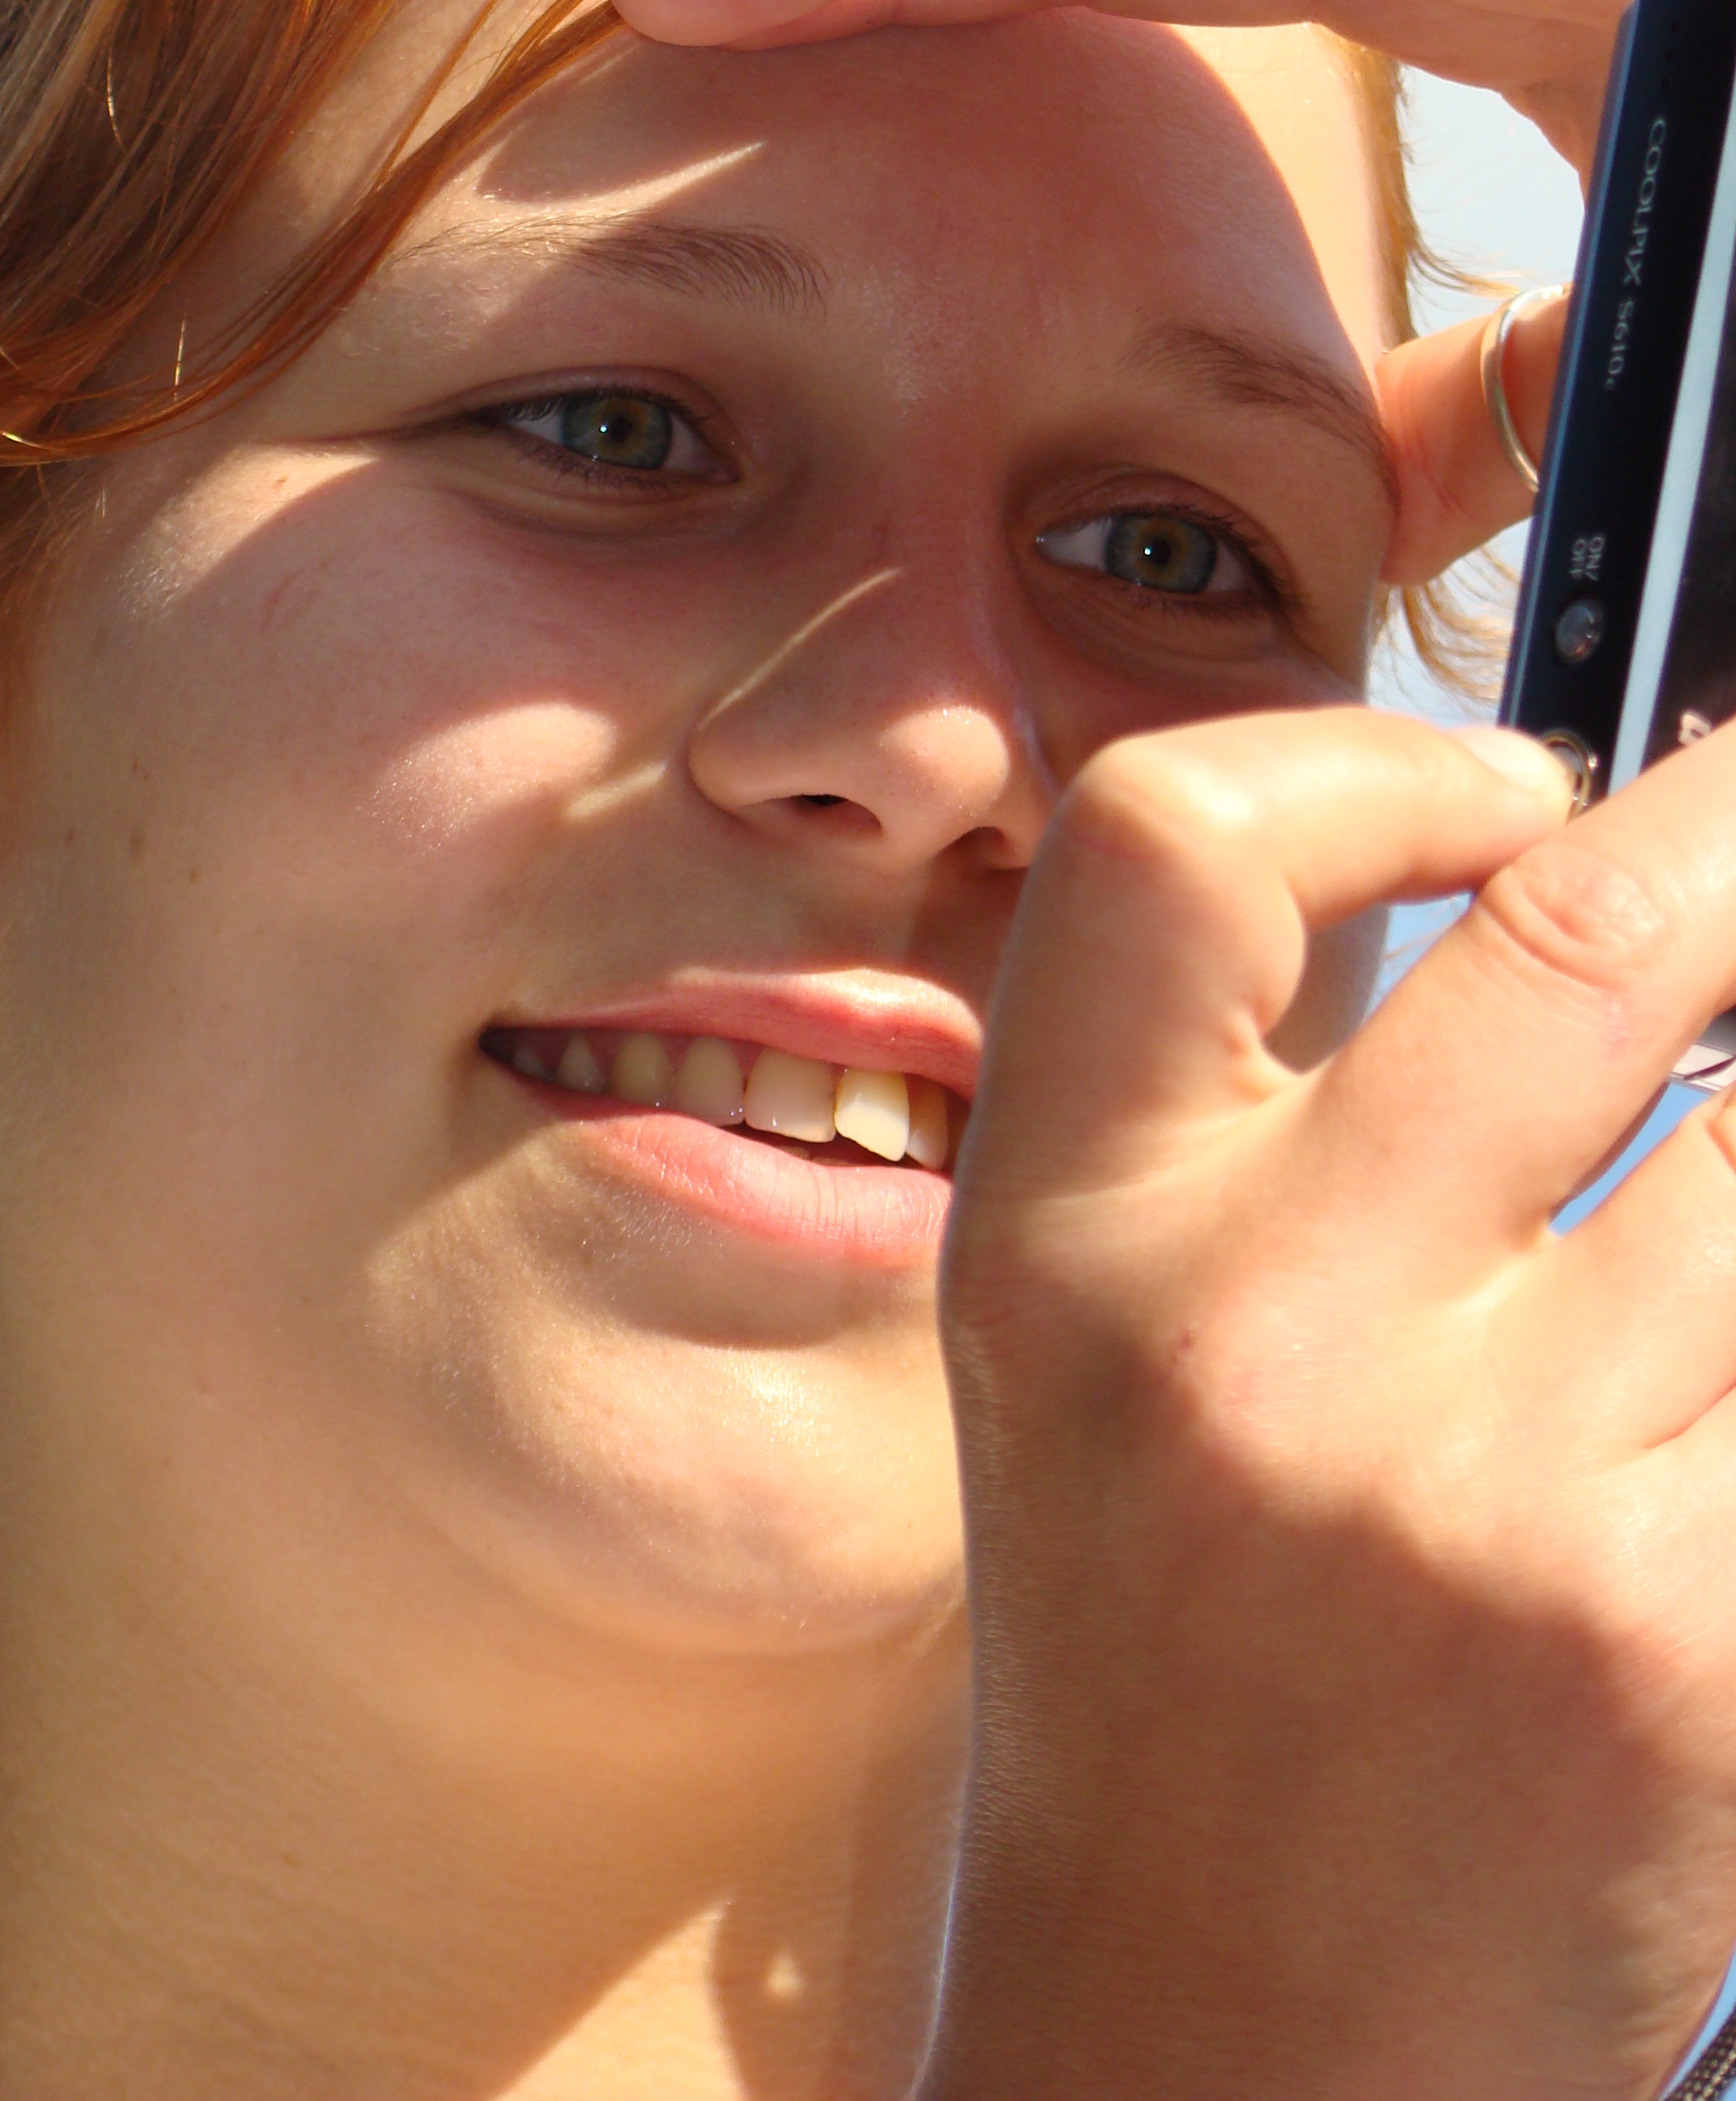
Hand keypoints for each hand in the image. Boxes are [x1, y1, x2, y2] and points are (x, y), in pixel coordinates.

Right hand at [926, 707, 1735, 2098]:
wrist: (1215, 2043)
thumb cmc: (1168, 1659)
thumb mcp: (1105, 1352)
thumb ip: (1261, 1111)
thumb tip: (1568, 860)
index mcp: (1065, 1242)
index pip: (1171, 842)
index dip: (1374, 762)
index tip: (1513, 792)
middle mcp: (1252, 1341)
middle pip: (1583, 939)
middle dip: (1733, 838)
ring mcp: (1487, 1504)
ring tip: (1696, 1209)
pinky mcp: (1684, 1650)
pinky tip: (1693, 1401)